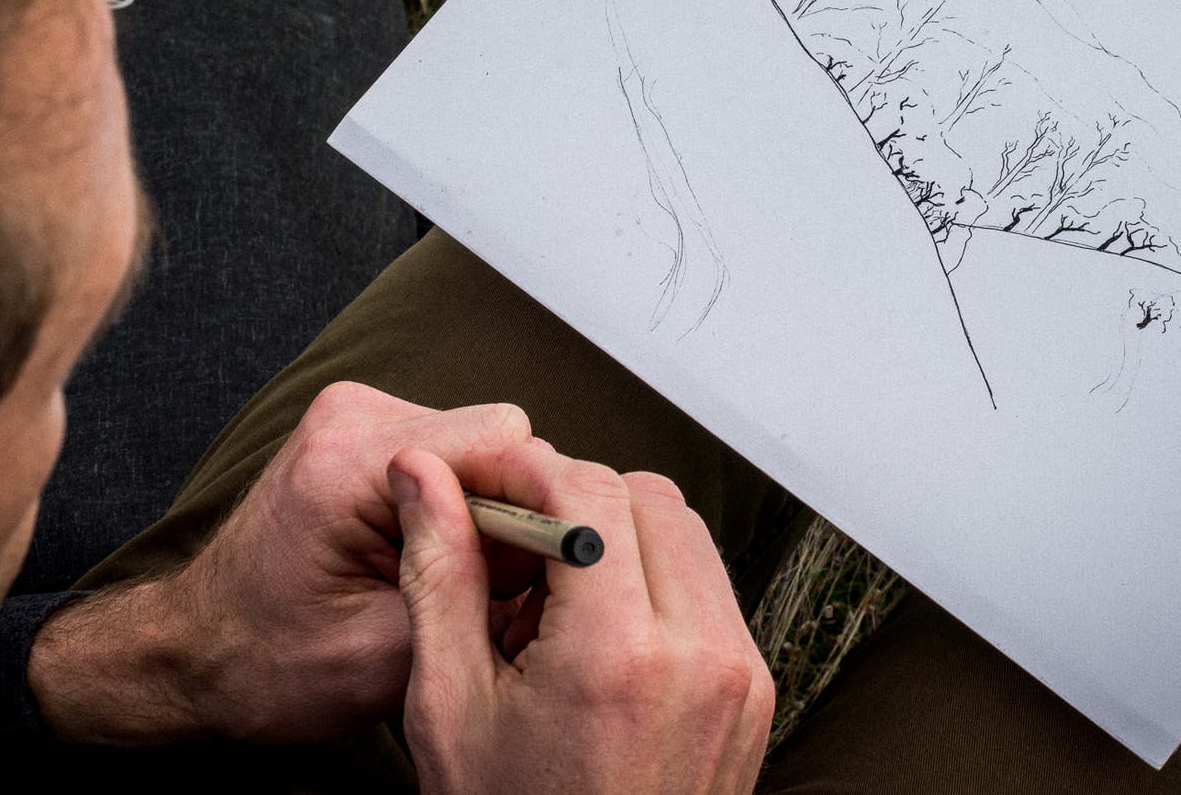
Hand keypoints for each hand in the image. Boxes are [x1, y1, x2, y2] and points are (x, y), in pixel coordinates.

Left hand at [29, 381, 532, 743]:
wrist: (193, 655)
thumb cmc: (266, 665)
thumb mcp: (393, 654)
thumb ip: (480, 596)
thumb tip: (571, 558)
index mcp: (348, 462)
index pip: (501, 441)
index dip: (541, 508)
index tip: (547, 571)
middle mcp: (352, 416)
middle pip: (498, 439)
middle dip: (511, 515)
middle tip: (490, 590)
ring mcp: (354, 416)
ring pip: (481, 445)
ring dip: (483, 513)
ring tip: (450, 578)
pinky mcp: (361, 431)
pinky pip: (451, 452)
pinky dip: (457, 506)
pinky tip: (429, 557)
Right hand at [391, 442, 773, 793]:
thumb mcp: (450, 706)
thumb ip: (442, 574)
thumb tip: (424, 479)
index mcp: (619, 657)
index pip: (591, 493)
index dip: (530, 474)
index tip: (486, 489)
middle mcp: (699, 655)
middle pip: (646, 497)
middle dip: (574, 501)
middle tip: (513, 544)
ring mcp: (739, 674)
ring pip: (686, 532)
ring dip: (619, 534)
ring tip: (553, 595)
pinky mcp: (755, 689)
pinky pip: (710, 586)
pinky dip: (655, 579)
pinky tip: (597, 629)